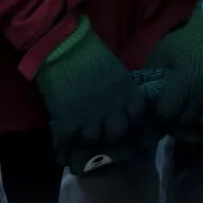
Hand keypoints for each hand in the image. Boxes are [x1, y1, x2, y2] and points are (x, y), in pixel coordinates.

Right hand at [35, 17, 152, 170]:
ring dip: (87, 145)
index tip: (131, 133)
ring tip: (82, 149)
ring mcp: (91, 117)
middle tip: (103, 142)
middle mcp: (113, 108)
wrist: (64, 47)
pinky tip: (63, 156)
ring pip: (94, 141)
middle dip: (111, 138)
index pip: (138, 118)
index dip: (135, 127)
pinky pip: (68, 143)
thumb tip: (119, 105)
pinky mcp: (68, 121)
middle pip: (117, 134)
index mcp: (127, 93)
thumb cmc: (90, 52)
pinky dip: (65, 151)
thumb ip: (120, 90)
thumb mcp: (116, 70)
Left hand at [142, 10, 202, 138]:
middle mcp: (201, 97)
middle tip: (175, 106)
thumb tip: (146, 90)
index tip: (159, 107)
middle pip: (185, 121)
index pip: (166, 114)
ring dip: (195, 116)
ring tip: (192, 106)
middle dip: (178, 116)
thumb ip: (152, 72)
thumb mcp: (163, 50)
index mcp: (183, 86)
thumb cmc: (189, 39)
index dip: (160, 113)